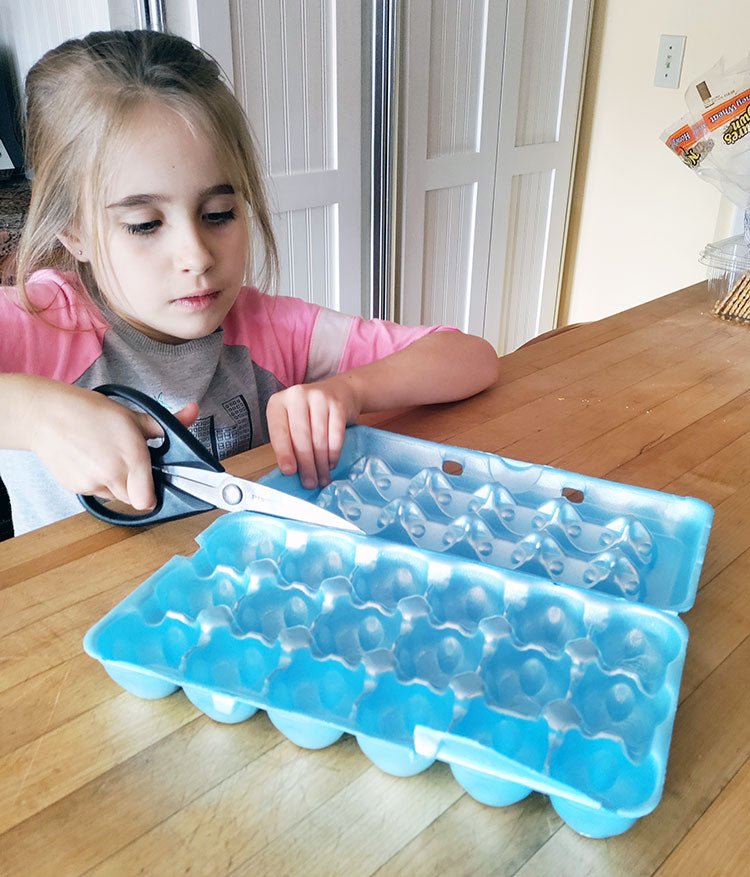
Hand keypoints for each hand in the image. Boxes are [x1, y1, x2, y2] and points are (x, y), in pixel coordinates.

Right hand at [27, 381, 198, 509]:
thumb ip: (166, 423)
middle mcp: (113, 474)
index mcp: (133, 456)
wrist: (44, 415)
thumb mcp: (132, 414)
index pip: (148, 500)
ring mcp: (92, 483)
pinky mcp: (75, 487)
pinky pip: (96, 492)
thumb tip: (192, 412)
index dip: (153, 494)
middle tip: (130, 464)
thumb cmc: (89, 411)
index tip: (153, 482)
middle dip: (137, 485)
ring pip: (115, 496)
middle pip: (134, 499)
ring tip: (108, 457)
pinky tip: (91, 460)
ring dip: (117, 483)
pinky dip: (97, 481)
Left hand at [266, 377, 360, 488]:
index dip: (284, 453)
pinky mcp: (338, 404)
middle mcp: (297, 396)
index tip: (289, 472)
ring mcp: (319, 398)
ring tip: (321, 478)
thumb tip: (292, 473)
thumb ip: (289, 441)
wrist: (340, 391)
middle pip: (301, 436)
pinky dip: (333, 453)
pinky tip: (331, 464)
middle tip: (310, 482)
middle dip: (306, 464)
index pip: (279, 431)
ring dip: (321, 463)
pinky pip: (336, 434)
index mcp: (279, 402)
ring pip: (319, 438)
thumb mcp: (292, 421)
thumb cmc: (310, 413)